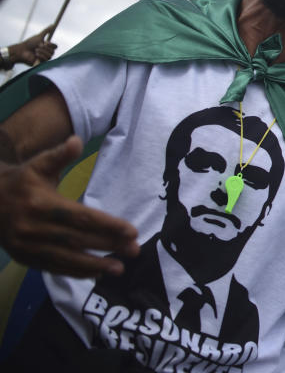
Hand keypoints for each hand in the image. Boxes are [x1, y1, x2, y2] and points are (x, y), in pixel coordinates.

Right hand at [0, 135, 138, 277]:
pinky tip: (95, 273)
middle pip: (77, 240)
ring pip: (65, 258)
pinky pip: (52, 267)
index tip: (132, 231)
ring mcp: (27, 245)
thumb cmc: (21, 180)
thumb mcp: (38, 164)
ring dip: (94, 265)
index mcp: (40, 204)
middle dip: (107, 246)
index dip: (107, 225)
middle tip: (134, 251)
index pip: (81, 218)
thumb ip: (59, 155)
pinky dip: (74, 272)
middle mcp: (33, 227)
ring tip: (120, 268)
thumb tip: (76, 141)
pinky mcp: (23, 257)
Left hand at [9, 25, 57, 65]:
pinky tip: (36, 55)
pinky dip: (41, 56)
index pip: (55, 46)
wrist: (22, 51)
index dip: (51, 45)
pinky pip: (46, 60)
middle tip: (39, 46)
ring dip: (42, 52)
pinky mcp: (41, 63)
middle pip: (53, 51)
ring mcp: (44, 58)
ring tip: (36, 50)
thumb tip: (53, 25)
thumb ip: (46, 31)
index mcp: (47, 47)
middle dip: (46, 48)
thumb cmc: (29, 44)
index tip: (46, 42)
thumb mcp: (39, 36)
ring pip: (50, 56)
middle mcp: (47, 52)